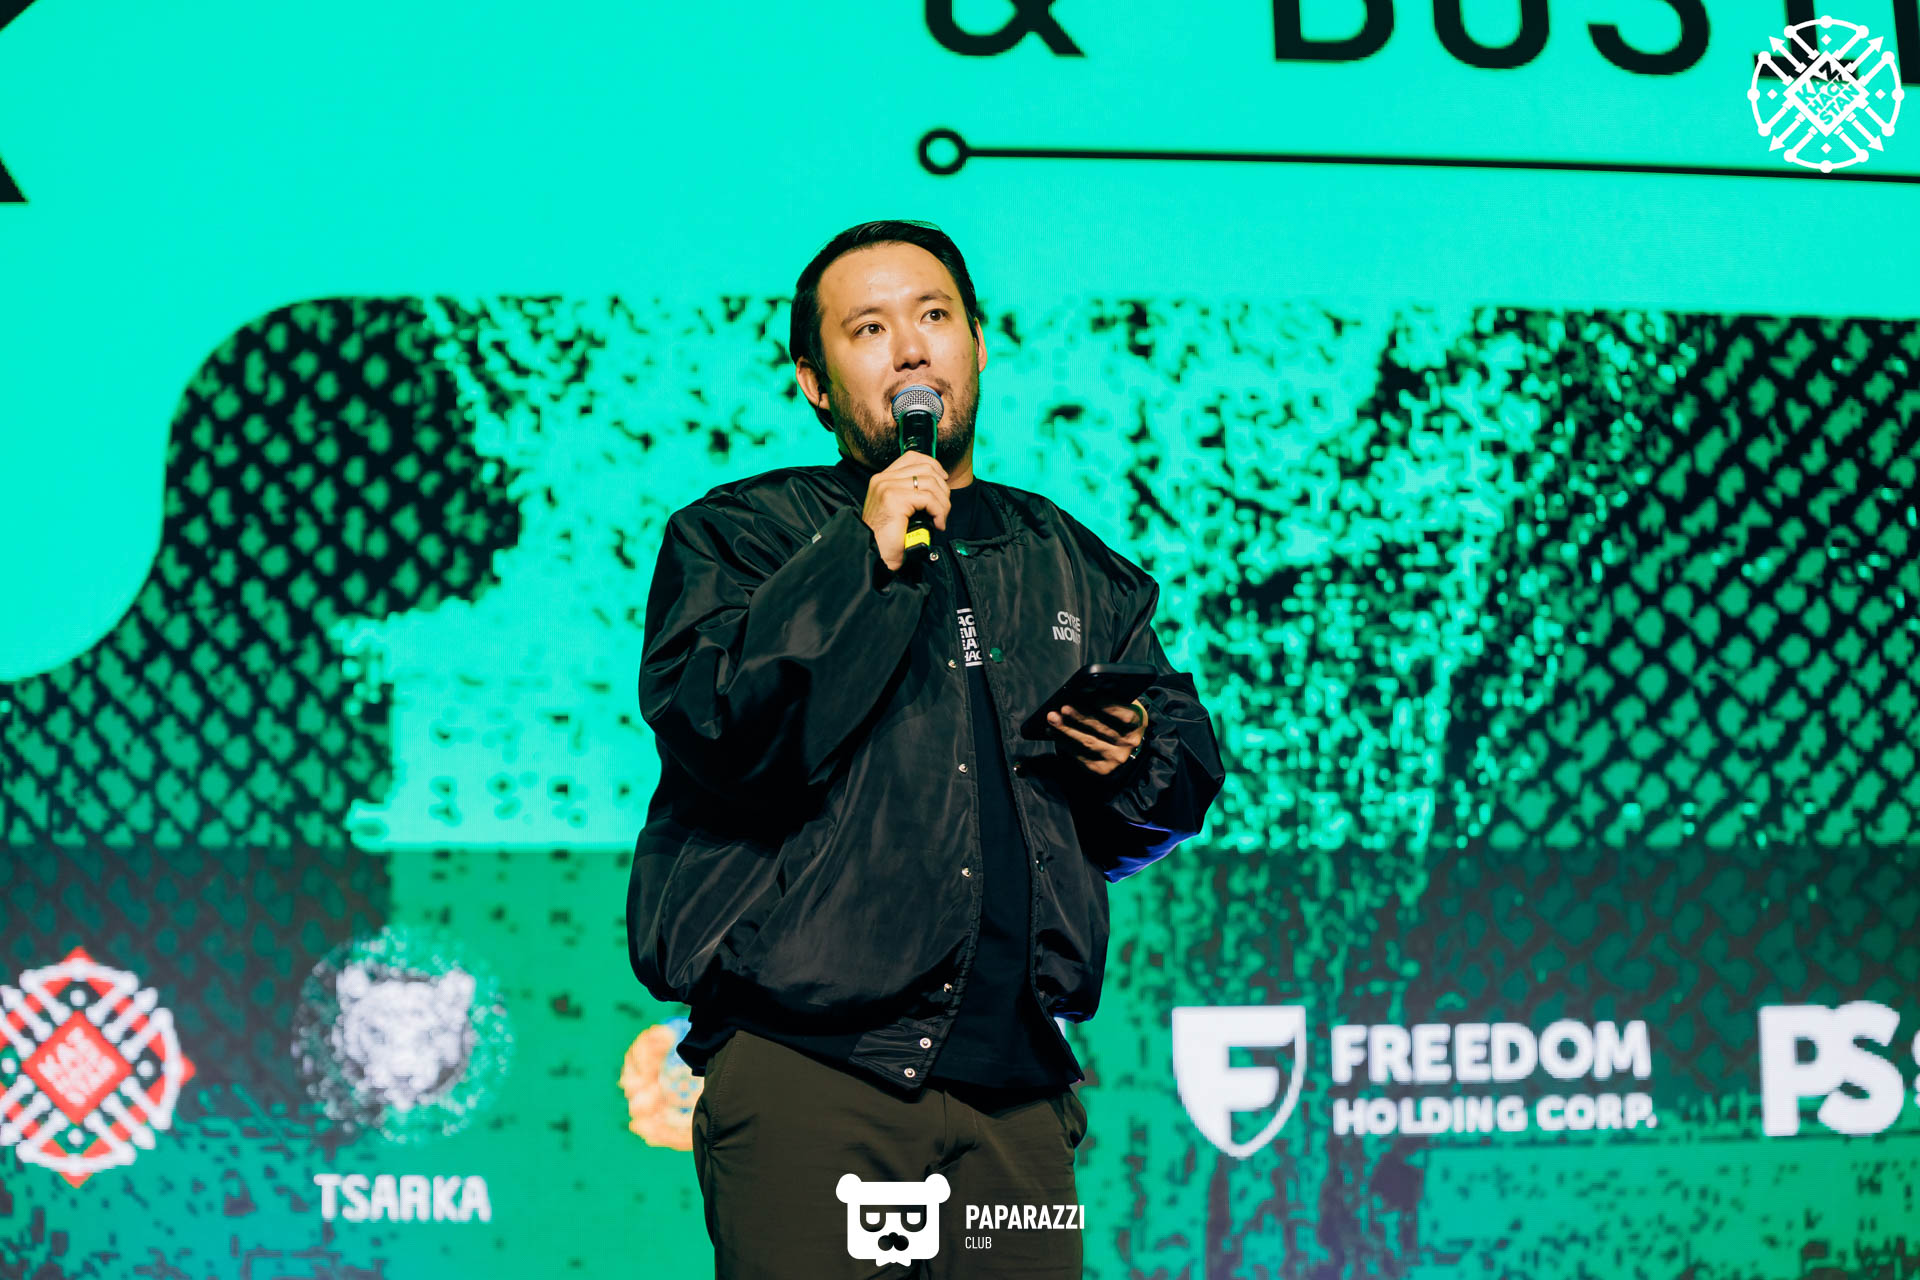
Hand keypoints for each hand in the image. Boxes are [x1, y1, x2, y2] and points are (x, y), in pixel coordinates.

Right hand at [861, 450, 949, 570]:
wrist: (874, 554)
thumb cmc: (887, 539)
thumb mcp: (898, 510)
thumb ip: (909, 494)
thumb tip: (937, 486)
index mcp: (882, 479)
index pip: (912, 457)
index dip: (933, 465)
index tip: (943, 480)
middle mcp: (883, 479)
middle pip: (925, 468)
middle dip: (942, 488)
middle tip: (942, 508)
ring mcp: (888, 487)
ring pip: (930, 483)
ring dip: (943, 503)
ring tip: (940, 519)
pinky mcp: (894, 499)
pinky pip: (929, 499)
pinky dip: (939, 512)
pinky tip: (937, 524)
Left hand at [1047, 700, 1146, 776]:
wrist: (1123, 748)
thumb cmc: (1118, 720)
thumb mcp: (1123, 707)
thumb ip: (1111, 699)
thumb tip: (1084, 691)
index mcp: (1137, 722)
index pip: (1126, 716)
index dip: (1110, 707)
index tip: (1093, 698)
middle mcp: (1129, 742)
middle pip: (1102, 729)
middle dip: (1080, 717)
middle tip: (1064, 708)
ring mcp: (1115, 757)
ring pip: (1088, 743)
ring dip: (1067, 730)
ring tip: (1053, 719)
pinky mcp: (1101, 768)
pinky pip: (1080, 755)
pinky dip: (1065, 743)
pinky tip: (1054, 733)